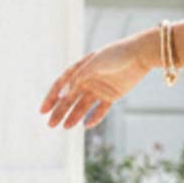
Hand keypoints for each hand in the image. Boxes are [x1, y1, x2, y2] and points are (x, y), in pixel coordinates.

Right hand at [39, 32, 154, 130]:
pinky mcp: (112, 95)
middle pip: (69, 98)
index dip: (51, 98)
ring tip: (65, 127)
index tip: (43, 111)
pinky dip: (94, 117)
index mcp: (79, 69)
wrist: (140, 55)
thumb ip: (77, 80)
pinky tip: (86, 125)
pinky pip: (100, 109)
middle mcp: (87, 79)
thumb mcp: (93, 66)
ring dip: (73, 116)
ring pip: (83, 106)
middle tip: (50, 125)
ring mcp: (99, 88)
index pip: (60, 85)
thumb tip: (61, 96)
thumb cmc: (115, 56)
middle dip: (59, 111)